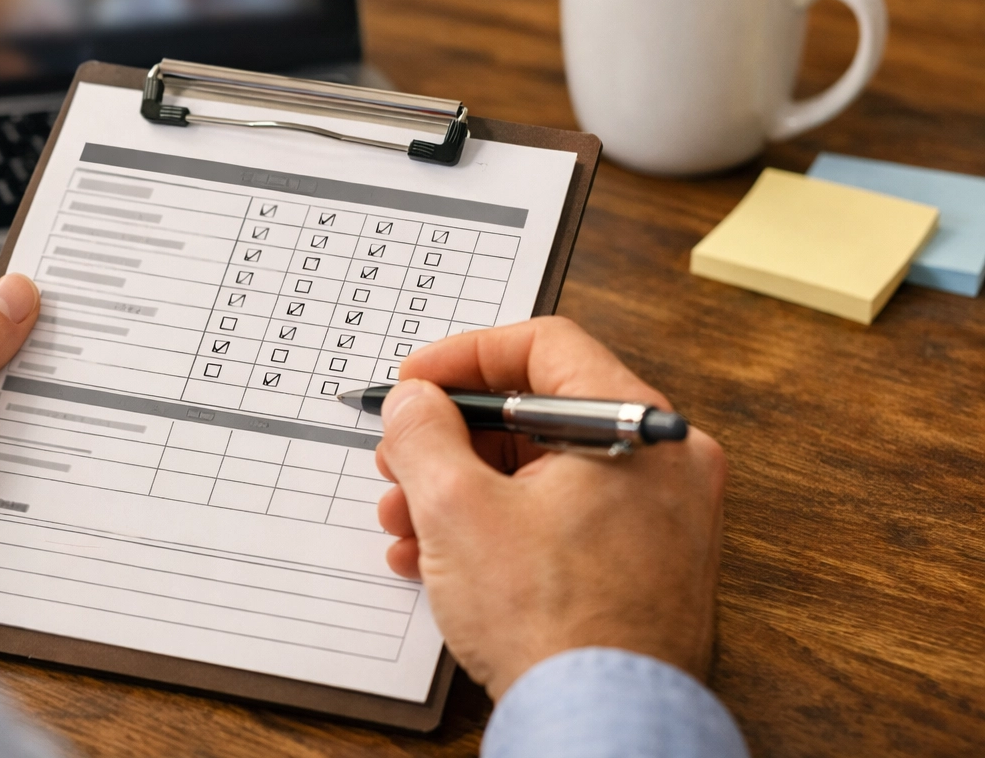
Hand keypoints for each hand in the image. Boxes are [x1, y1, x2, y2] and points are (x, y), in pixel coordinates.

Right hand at [375, 317, 725, 699]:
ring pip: (542, 473)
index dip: (464, 357)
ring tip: (406, 521)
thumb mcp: (457, 507)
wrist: (600, 727)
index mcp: (638, 426)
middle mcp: (663, 465)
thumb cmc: (553, 625)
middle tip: (401, 456)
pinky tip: (437, 559)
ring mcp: (658, 521)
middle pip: (538, 414)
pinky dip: (498, 528)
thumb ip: (424, 432)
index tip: (416, 384)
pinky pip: (560, 521)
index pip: (545, 345)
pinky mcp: (640, 569)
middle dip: (451, 439)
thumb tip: (416, 401)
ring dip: (460, 490)